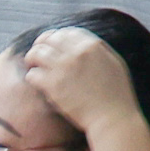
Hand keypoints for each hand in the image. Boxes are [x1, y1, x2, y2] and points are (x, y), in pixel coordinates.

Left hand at [15, 26, 138, 136]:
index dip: (57, 37)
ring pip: (36, 53)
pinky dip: (32, 77)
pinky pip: (32, 74)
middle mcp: (76, 53)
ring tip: (33, 65)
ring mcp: (63, 68)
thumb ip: (99, 50)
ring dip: (32, 59)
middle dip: (41, 45)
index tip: (53, 44)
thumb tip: (84, 43)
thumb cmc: (117, 95)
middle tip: (38, 54)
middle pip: (49, 39)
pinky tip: (36, 81)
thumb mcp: (114, 63)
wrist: (112, 118)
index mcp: (92, 45)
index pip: (67, 32)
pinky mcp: (53, 85)